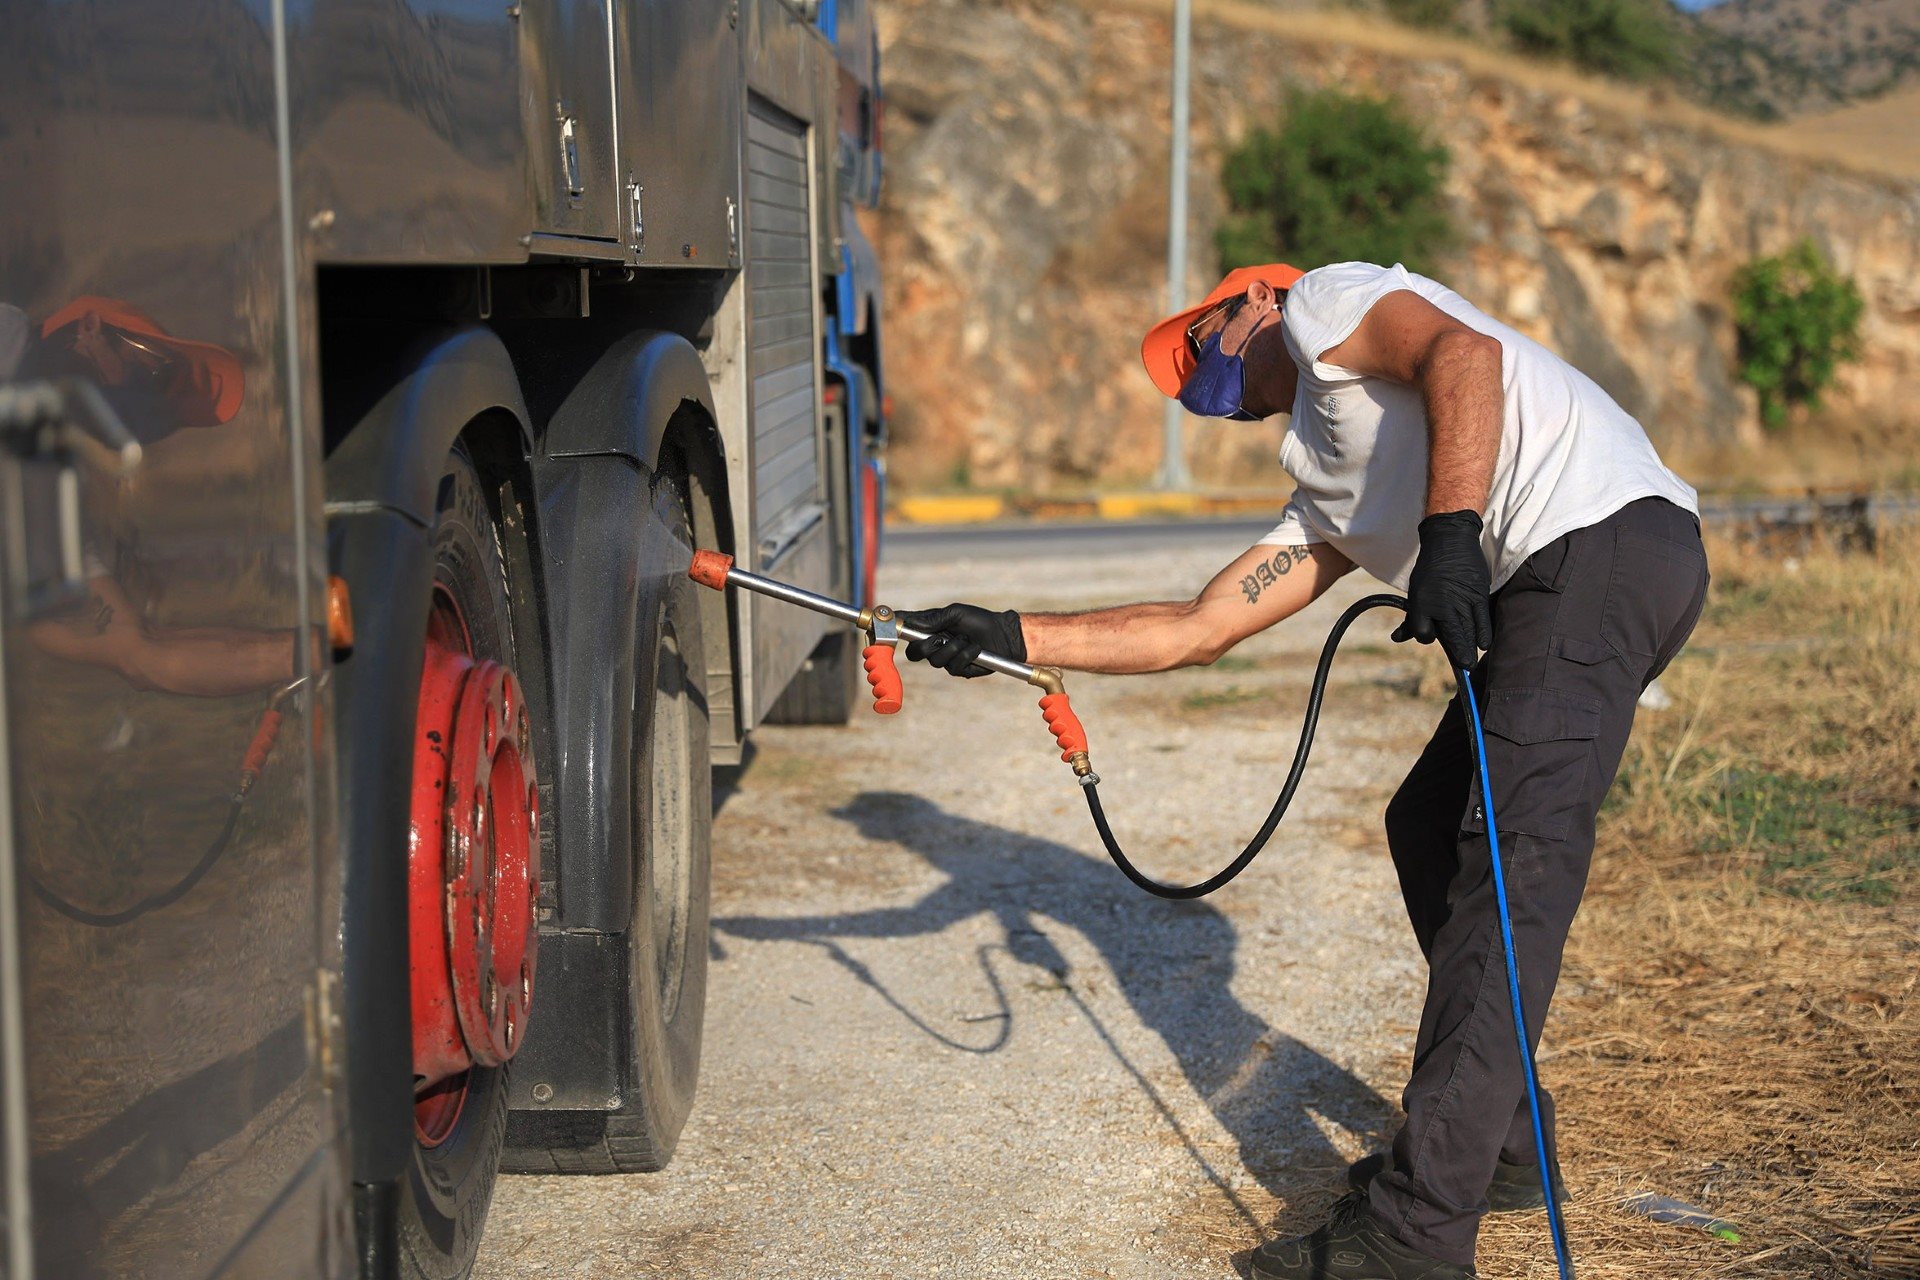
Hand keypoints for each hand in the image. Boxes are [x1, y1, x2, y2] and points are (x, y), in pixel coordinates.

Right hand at [897, 602, 1024, 678]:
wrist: (1002, 635)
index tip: (885, 625)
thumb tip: (912, 623)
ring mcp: (945, 659)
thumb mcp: (956, 613)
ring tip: (967, 639)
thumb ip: (933, 618)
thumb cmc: (979, 620)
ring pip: (935, 660)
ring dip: (953, 648)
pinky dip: (966, 654)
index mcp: (930, 629)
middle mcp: (934, 645)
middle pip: (913, 653)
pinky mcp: (958, 670)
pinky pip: (954, 666)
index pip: (906, 629)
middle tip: (940, 638)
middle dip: (925, 646)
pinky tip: (976, 648)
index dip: (894, 628)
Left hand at [1393, 510, 1491, 671]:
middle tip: (1465, 667)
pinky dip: (1484, 634)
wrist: (1451, 541)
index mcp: (1422, 603)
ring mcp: (1462, 601)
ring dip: (1470, 647)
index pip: (1423, 633)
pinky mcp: (1479, 595)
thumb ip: (1411, 619)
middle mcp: (1442, 605)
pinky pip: (1483, 621)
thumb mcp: (1415, 593)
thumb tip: (1397, 638)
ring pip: (1468, 632)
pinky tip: (1484, 644)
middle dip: (1459, 655)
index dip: (1427, 638)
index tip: (1434, 639)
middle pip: (1452, 638)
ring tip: (1471, 661)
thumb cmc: (1430, 570)